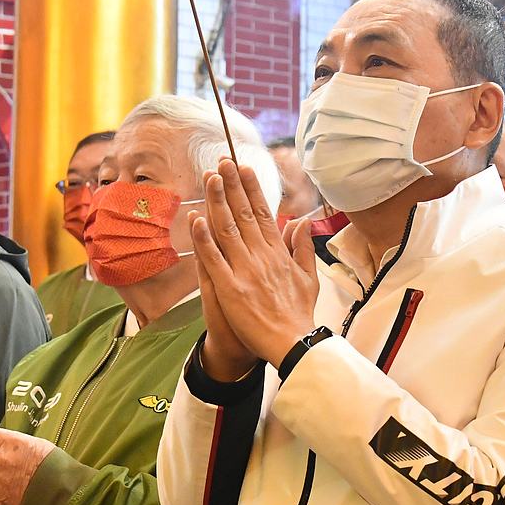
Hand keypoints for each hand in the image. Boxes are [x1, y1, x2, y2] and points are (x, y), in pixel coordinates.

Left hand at [189, 159, 318, 367]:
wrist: (293, 344)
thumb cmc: (299, 314)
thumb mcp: (309, 278)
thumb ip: (303, 248)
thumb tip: (301, 222)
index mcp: (279, 253)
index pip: (263, 213)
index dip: (252, 189)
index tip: (244, 168)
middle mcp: (262, 256)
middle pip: (243, 214)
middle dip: (232, 185)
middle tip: (222, 161)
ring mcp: (245, 271)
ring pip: (227, 229)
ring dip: (217, 201)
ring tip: (209, 178)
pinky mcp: (230, 288)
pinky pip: (214, 259)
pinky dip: (204, 238)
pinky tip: (196, 219)